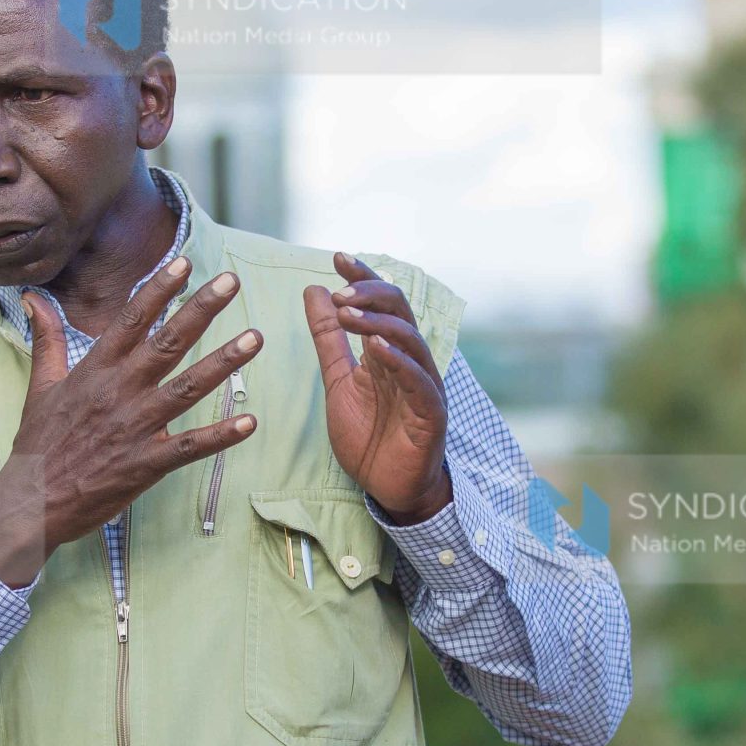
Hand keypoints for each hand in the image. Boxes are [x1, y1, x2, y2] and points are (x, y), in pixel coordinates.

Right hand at [0, 257, 259, 586]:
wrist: (30, 502)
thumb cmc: (38, 444)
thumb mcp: (39, 385)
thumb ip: (46, 338)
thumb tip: (33, 297)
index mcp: (95, 370)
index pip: (131, 320)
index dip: (158, 290)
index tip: (184, 263)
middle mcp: (119, 392)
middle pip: (167, 343)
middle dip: (201, 310)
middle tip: (231, 281)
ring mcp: (135, 427)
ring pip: (187, 388)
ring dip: (223, 363)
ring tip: (254, 338)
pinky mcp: (145, 464)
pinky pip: (189, 446)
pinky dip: (220, 436)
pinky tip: (249, 423)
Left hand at [305, 252, 451, 522]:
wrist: (388, 489)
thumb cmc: (369, 436)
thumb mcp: (338, 380)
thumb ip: (328, 337)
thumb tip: (315, 289)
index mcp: (388, 351)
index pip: (381, 302)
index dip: (362, 278)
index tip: (337, 257)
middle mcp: (409, 361)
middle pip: (400, 310)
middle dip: (370, 295)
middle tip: (339, 293)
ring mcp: (423, 385)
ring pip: (410, 340)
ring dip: (379, 323)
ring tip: (349, 316)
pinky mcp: (431, 413)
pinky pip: (419, 380)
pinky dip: (399, 360)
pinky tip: (375, 347)